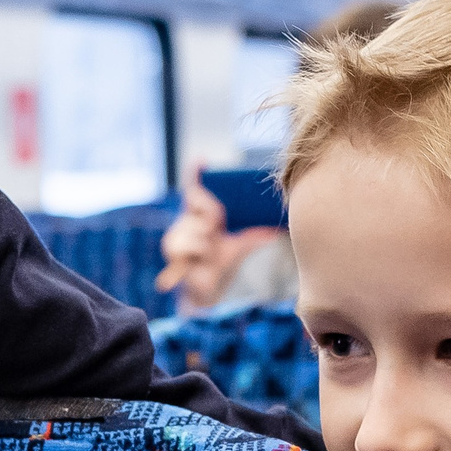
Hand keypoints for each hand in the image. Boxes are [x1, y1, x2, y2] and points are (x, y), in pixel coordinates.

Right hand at [155, 167, 280, 309]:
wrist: (208, 290)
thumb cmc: (219, 264)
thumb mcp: (240, 247)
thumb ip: (255, 236)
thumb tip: (278, 231)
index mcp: (200, 215)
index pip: (194, 189)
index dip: (195, 173)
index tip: (201, 160)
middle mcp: (186, 220)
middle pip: (198, 200)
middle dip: (212, 212)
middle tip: (218, 226)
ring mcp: (177, 233)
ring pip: (198, 225)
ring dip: (209, 241)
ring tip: (209, 252)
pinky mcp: (173, 249)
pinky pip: (193, 243)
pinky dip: (202, 252)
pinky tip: (201, 260)